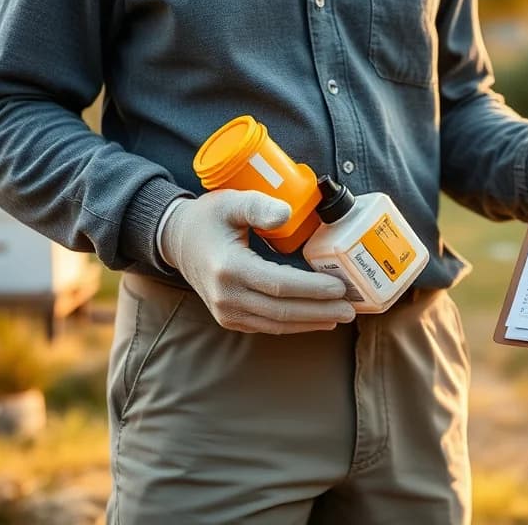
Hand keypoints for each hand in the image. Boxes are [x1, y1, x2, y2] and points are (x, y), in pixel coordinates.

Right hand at [159, 191, 354, 333]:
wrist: (177, 242)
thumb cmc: (208, 219)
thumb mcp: (230, 202)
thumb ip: (259, 205)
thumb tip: (287, 213)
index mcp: (228, 267)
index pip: (279, 284)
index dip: (312, 289)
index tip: (339, 287)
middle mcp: (225, 296)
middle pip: (282, 310)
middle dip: (320, 311)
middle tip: (350, 309)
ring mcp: (226, 311)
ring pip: (276, 324)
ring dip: (311, 322)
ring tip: (340, 316)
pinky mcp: (229, 318)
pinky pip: (267, 326)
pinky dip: (294, 325)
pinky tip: (317, 320)